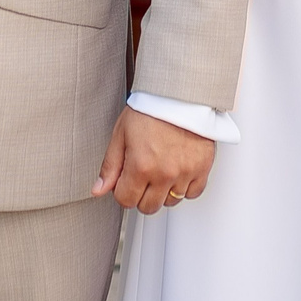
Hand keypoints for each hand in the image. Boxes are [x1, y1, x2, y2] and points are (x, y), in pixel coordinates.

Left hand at [93, 107, 215, 213]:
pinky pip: (193, 193)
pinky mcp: (202, 167)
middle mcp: (164, 173)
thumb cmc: (151, 109)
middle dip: (141, 195)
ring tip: (161, 171)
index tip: (126, 181)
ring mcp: (185, 172)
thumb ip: (110, 166)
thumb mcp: (121, 134)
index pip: (126, 201)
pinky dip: (185, 187)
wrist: (180, 94)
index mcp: (141, 166)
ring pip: (171, 202)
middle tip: (142, 176)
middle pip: (148, 207)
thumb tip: (98, 189)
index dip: (122, 191)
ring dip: (163, 192)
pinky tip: (178, 172)